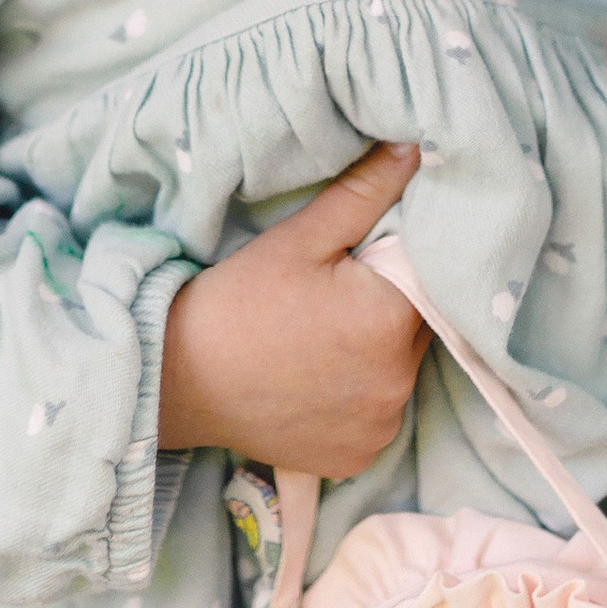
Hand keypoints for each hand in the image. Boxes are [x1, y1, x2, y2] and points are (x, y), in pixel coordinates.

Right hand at [157, 141, 426, 479]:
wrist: (178, 380)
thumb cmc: (236, 302)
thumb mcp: (299, 238)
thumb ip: (365, 193)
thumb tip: (415, 150)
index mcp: (391, 320)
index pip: (428, 279)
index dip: (396, 265)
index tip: (356, 264)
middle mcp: (397, 382)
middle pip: (417, 328)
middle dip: (389, 308)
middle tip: (331, 298)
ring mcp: (379, 427)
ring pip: (399, 372)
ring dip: (376, 355)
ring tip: (320, 341)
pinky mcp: (357, 457)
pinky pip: (377, 416)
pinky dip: (359, 398)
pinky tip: (318, 381)